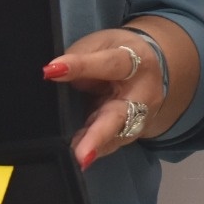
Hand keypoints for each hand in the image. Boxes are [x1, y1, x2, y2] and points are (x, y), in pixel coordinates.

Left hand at [48, 25, 170, 167]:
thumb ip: (81, 57)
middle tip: (81, 152)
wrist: (153, 69)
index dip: (81, 67)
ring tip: (76, 159)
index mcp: (137, 62)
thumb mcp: (102, 44)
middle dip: (99, 134)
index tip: (51, 71)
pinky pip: (111, 144)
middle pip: (120, 115)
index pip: (109, 65)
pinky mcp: (130, 134)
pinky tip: (79, 157)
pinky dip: (95, 150)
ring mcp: (139, 119)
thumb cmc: (119, 52)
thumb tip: (54, 74)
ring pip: (116, 136)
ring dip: (94, 147)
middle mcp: (142, 94)